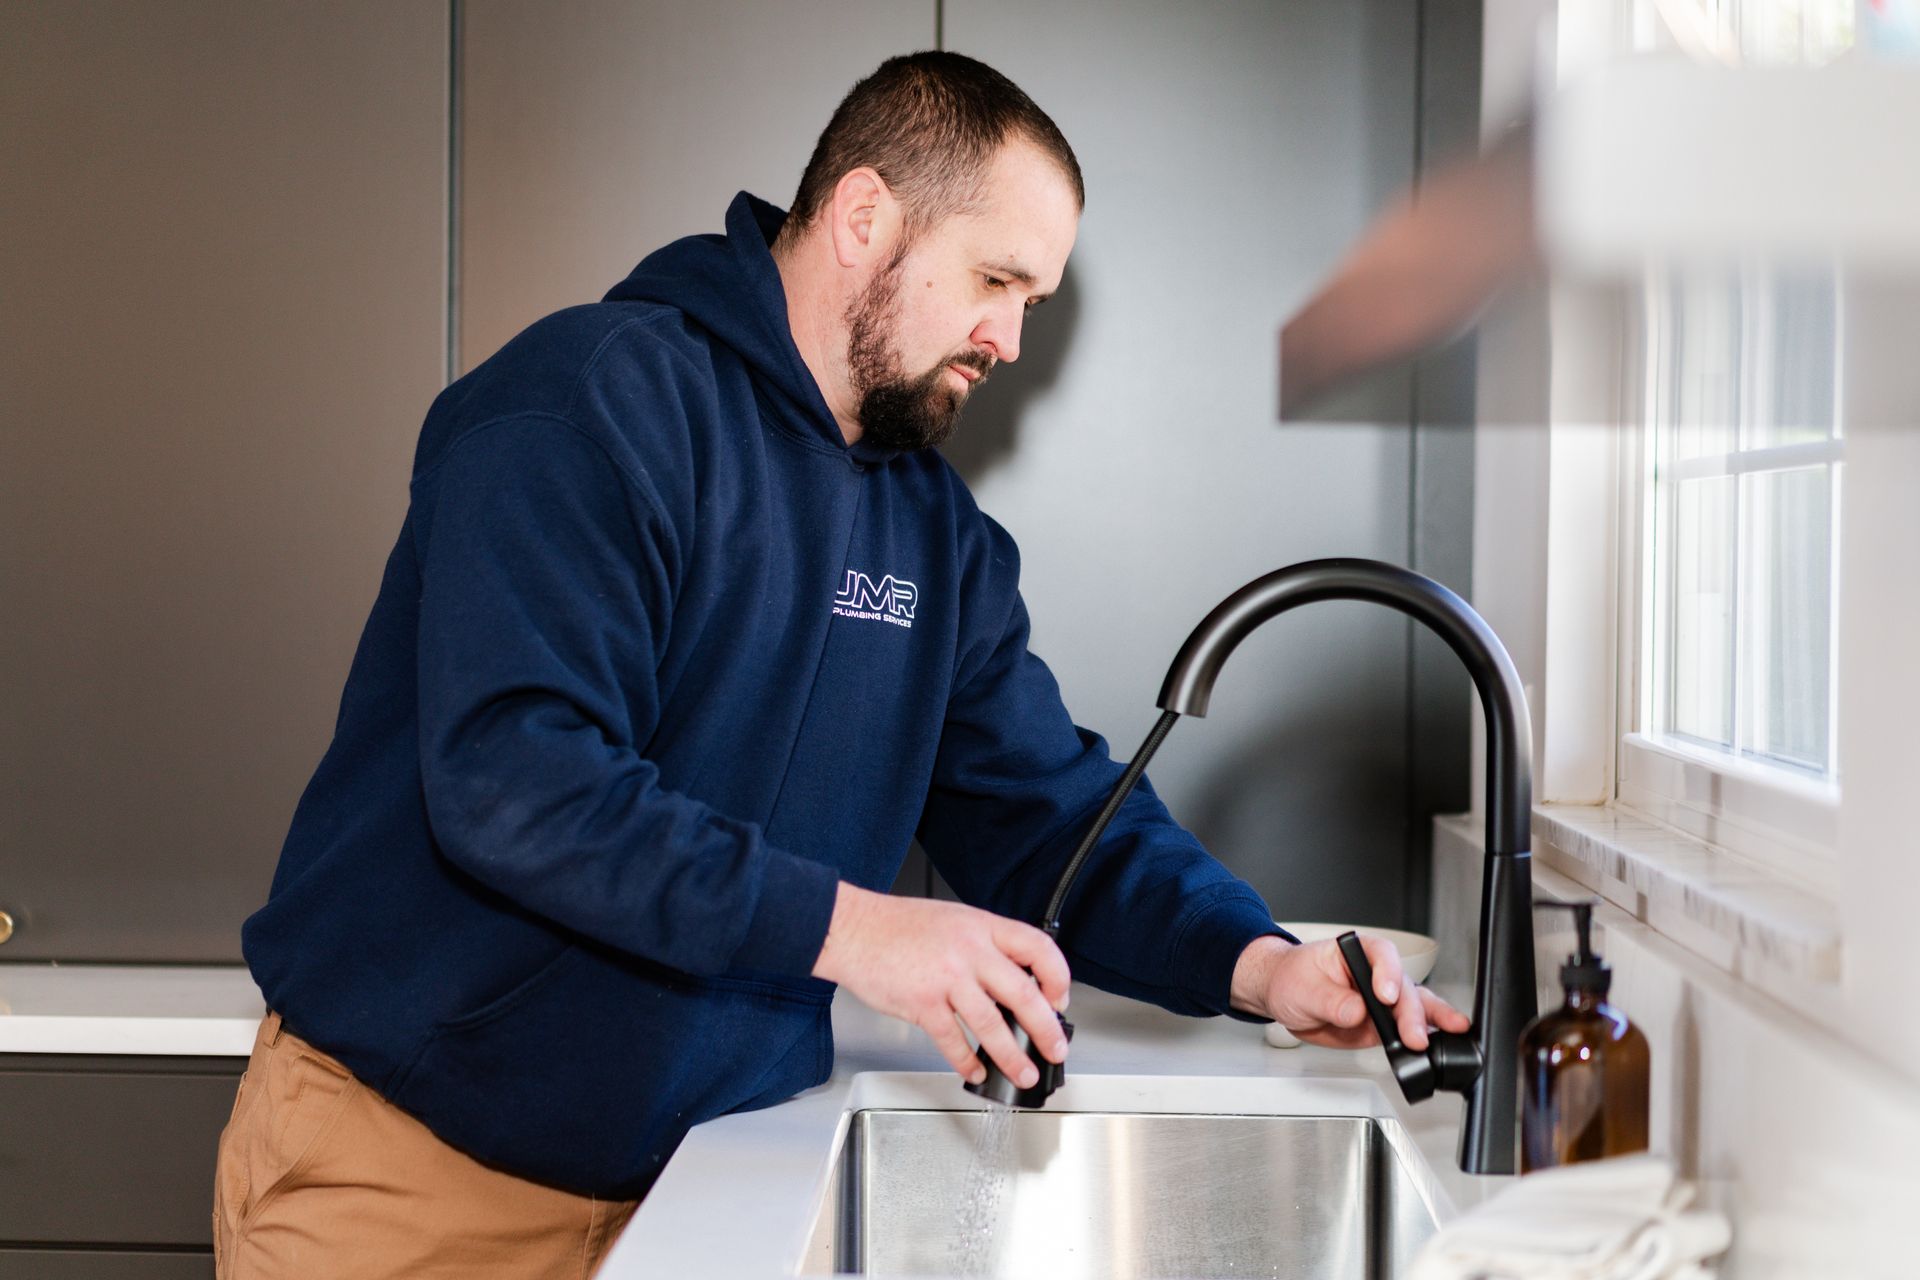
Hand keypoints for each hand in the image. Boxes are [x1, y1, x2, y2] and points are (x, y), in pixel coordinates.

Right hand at [811, 882, 1070, 1088]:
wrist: (854, 929)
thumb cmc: (898, 925)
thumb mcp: (955, 920)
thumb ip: (985, 946)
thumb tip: (1014, 982)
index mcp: (982, 926)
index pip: (1038, 948)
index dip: (1057, 977)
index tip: (1058, 1000)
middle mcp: (970, 951)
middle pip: (1024, 994)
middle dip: (1046, 1030)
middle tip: (1054, 1049)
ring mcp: (946, 978)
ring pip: (992, 1025)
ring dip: (1013, 1056)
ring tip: (1023, 1073)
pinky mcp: (922, 1003)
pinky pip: (953, 1041)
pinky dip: (967, 1061)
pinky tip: (975, 1070)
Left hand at [1233, 933, 1468, 1050]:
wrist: (1282, 998)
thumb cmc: (1291, 979)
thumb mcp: (1303, 988)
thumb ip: (1331, 1000)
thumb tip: (1357, 1012)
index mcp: (1356, 953)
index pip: (1381, 955)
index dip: (1387, 973)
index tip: (1384, 996)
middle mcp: (1374, 974)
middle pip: (1402, 986)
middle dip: (1411, 1011)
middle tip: (1413, 1034)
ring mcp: (1380, 1001)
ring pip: (1415, 1006)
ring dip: (1431, 1020)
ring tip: (1451, 1030)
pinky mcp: (1380, 1025)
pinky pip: (1405, 1030)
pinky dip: (1424, 1036)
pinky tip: (1437, 1043)